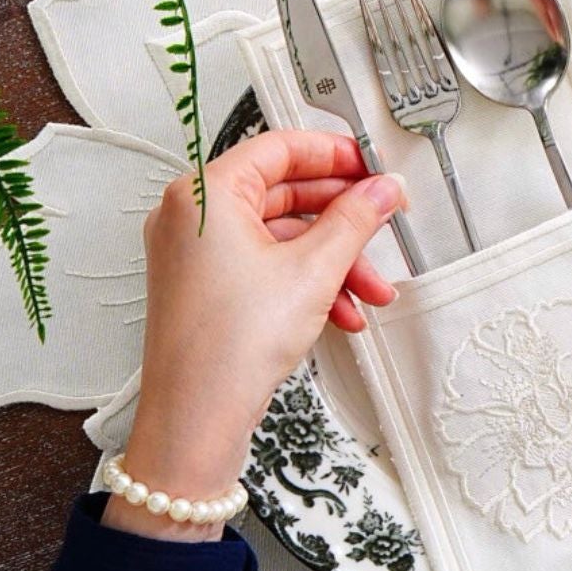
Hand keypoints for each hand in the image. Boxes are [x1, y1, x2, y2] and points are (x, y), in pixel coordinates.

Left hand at [104, 130, 405, 542]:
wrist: (194, 422)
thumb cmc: (226, 349)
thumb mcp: (313, 271)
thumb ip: (355, 219)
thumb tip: (380, 190)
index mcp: (204, 194)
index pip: (279, 148)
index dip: (334, 155)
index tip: (370, 166)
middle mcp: (190, 217)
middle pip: (283, 193)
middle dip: (341, 219)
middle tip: (381, 220)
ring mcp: (194, 255)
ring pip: (280, 236)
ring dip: (332, 259)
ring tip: (371, 287)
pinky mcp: (204, 288)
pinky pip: (265, 265)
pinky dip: (305, 281)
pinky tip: (341, 309)